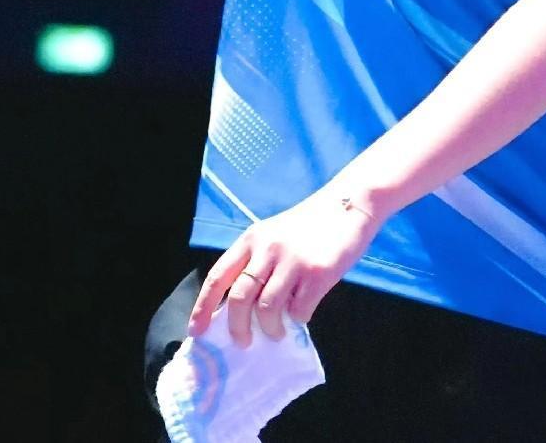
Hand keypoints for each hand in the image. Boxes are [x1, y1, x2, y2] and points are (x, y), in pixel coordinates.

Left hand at [187, 189, 380, 347]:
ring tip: (277, 331)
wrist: (348, 204)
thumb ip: (257, 263)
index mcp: (252, 239)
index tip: (196, 332)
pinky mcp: (317, 273)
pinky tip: (303, 310)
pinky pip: (299, 311)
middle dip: (237, 328)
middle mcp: (267, 248)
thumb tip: (241, 310)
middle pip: (239, 298)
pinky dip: (298, 319)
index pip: (217, 277)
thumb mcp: (274, 235)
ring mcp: (292, 261)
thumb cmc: (309, 225)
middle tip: (244, 341)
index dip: (203, 307)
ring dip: (270, 329)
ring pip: (266, 310)